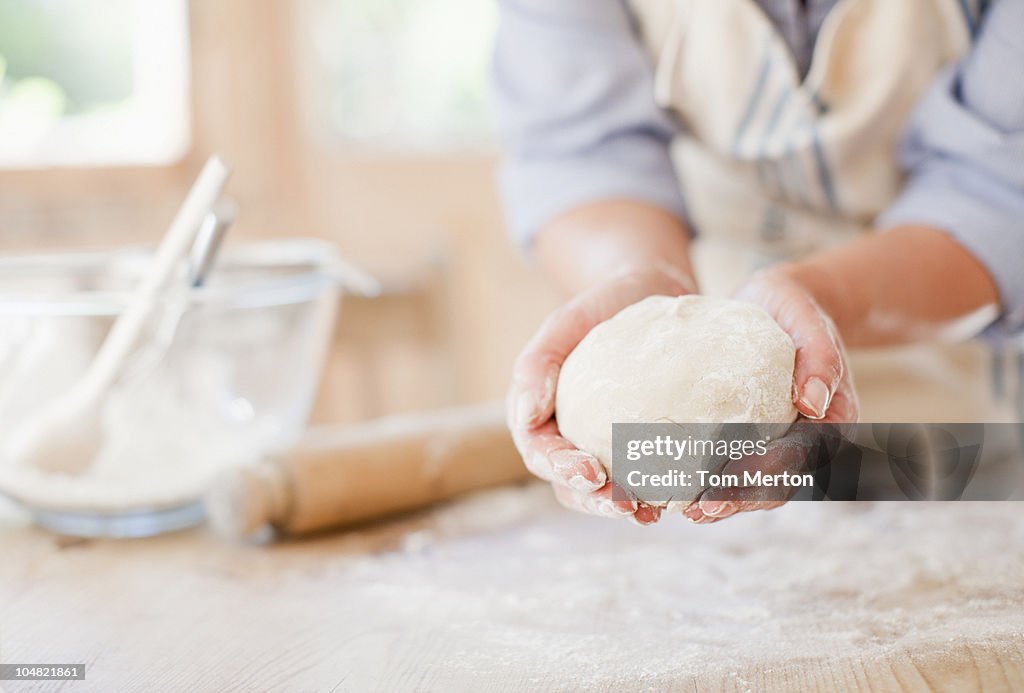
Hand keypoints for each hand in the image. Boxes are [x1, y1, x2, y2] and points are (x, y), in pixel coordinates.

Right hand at [507, 264, 696, 524]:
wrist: (648, 293)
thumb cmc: (600, 306)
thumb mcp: (564, 322)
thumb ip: (536, 364)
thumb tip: (523, 418)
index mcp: (537, 414)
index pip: (540, 452)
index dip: (562, 468)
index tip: (592, 472)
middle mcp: (565, 437)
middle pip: (569, 484)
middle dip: (595, 501)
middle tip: (628, 507)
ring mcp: (599, 445)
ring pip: (601, 492)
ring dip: (622, 508)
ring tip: (653, 513)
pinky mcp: (635, 447)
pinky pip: (639, 478)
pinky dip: (654, 492)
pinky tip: (679, 498)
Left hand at [683, 267, 859, 523]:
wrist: (780, 302)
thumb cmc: (799, 311)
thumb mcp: (811, 324)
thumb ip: (820, 360)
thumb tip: (812, 405)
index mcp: (831, 423)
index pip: (798, 461)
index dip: (765, 480)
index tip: (730, 489)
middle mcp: (806, 440)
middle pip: (775, 483)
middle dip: (737, 501)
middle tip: (699, 511)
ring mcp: (778, 440)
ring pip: (753, 482)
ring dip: (722, 501)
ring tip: (685, 511)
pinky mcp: (750, 434)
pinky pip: (732, 461)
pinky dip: (709, 478)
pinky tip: (676, 485)